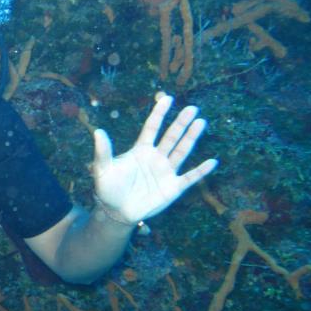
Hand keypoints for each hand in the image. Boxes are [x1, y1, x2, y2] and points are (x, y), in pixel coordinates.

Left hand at [91, 94, 217, 223]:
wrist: (116, 211)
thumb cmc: (108, 189)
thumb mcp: (102, 169)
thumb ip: (103, 151)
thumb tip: (97, 131)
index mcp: (140, 150)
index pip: (152, 127)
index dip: (159, 113)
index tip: (168, 98)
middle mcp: (156, 158)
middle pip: (171, 136)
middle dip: (181, 122)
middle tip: (192, 108)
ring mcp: (165, 172)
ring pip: (182, 151)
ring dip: (191, 137)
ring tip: (201, 122)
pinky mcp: (173, 187)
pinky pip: (190, 177)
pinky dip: (201, 171)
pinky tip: (212, 161)